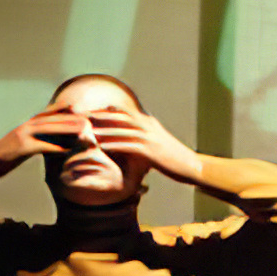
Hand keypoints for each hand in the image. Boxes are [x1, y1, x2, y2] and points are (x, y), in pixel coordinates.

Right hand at [0, 107, 92, 178]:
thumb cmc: (4, 157)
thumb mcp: (20, 146)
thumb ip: (33, 141)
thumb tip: (47, 142)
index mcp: (25, 125)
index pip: (45, 113)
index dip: (59, 109)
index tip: (74, 106)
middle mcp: (24, 127)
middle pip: (50, 119)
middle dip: (68, 118)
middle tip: (85, 118)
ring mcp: (22, 136)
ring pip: (48, 129)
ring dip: (66, 129)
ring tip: (81, 130)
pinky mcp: (21, 148)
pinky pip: (41, 146)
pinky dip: (55, 147)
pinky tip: (66, 150)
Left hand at [83, 108, 205, 183]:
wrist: (191, 165)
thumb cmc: (173, 157)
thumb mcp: (157, 142)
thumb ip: (144, 137)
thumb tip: (129, 138)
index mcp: (149, 122)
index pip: (126, 111)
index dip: (108, 110)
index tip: (93, 112)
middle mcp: (149, 126)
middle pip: (121, 117)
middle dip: (102, 116)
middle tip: (86, 117)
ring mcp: (150, 138)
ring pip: (123, 131)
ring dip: (105, 130)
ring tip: (90, 132)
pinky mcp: (150, 151)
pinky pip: (129, 146)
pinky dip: (114, 145)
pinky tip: (103, 147)